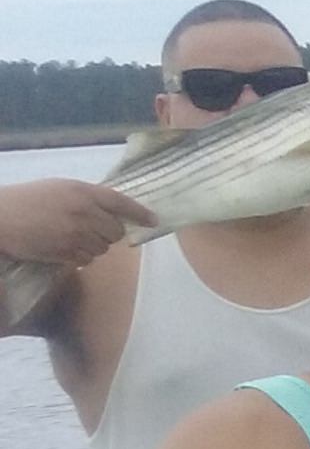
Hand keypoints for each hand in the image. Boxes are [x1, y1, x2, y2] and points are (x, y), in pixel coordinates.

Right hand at [0, 178, 153, 265]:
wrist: (0, 218)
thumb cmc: (28, 200)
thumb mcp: (60, 188)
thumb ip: (87, 197)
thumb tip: (114, 211)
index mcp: (83, 192)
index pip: (121, 202)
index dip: (140, 213)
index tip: (154, 221)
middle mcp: (84, 212)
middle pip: (116, 230)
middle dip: (108, 232)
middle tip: (90, 228)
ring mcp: (77, 234)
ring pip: (104, 247)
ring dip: (93, 245)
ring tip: (70, 236)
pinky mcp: (67, 252)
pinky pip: (88, 260)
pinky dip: (81, 256)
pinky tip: (63, 247)